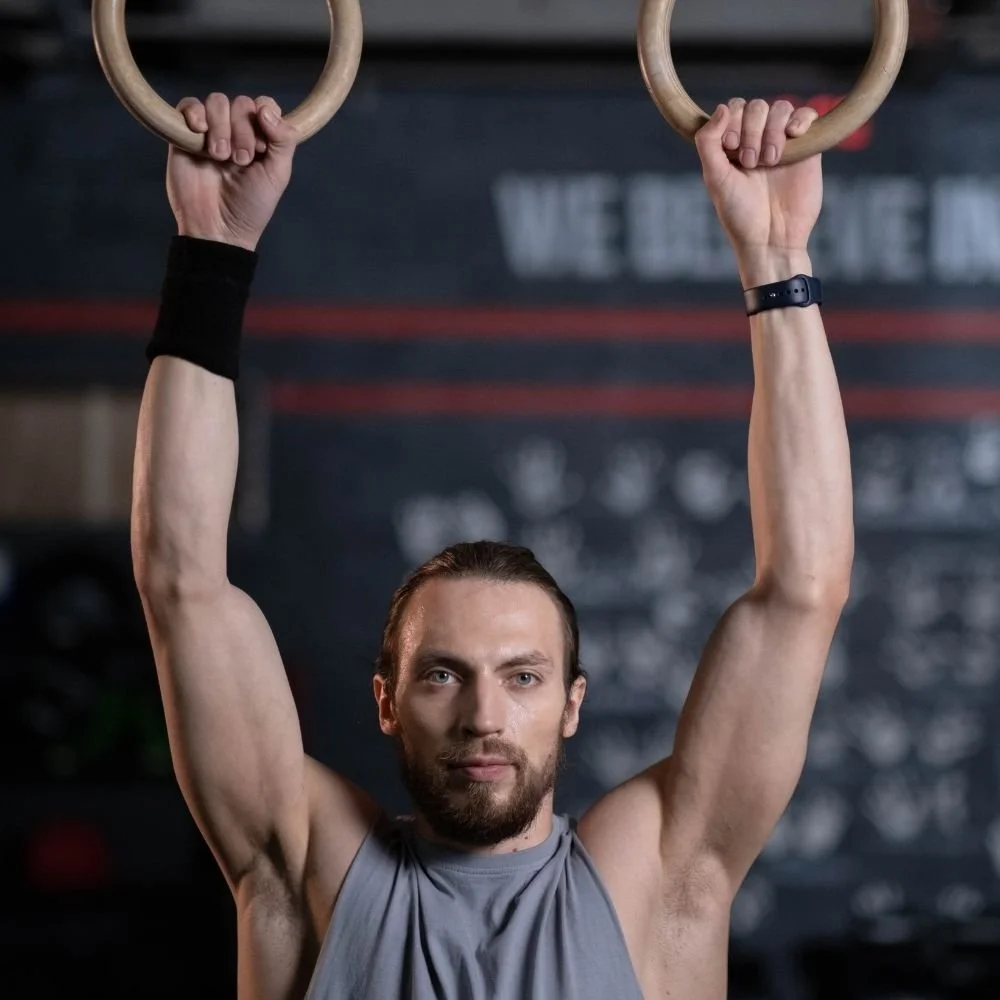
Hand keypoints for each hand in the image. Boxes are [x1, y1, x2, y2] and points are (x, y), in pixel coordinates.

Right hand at [166, 94, 297, 251]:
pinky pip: (188, 105)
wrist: (217, 227)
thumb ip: (283, 140)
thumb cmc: (250, 206)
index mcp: (261, 139)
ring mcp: (211, 132)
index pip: (265, 105)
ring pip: (217, 102)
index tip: (263, 146)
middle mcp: (236, 132)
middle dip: (243, 130)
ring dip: (221, 126)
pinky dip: (194, 112)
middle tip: (240, 161)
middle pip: (241, 103)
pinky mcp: (184, 135)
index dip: (266, 117)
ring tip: (220, 156)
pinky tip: (200, 131)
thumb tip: (266, 109)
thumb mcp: (277, 175)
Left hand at [695, 99, 821, 285]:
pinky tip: (794, 135)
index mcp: (733, 145)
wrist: (772, 238)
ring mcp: (783, 143)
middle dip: (752, 130)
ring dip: (773, 130)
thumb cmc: (740, 213)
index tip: (732, 148)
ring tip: (770, 161)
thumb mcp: (715, 178)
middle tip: (751, 163)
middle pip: (757, 106)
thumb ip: (708, 142)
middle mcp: (757, 140)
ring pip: (781, 108)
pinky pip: (807, 115)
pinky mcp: (807, 149)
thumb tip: (722, 107)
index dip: (733, 121)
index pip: (734, 108)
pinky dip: (801, 118)